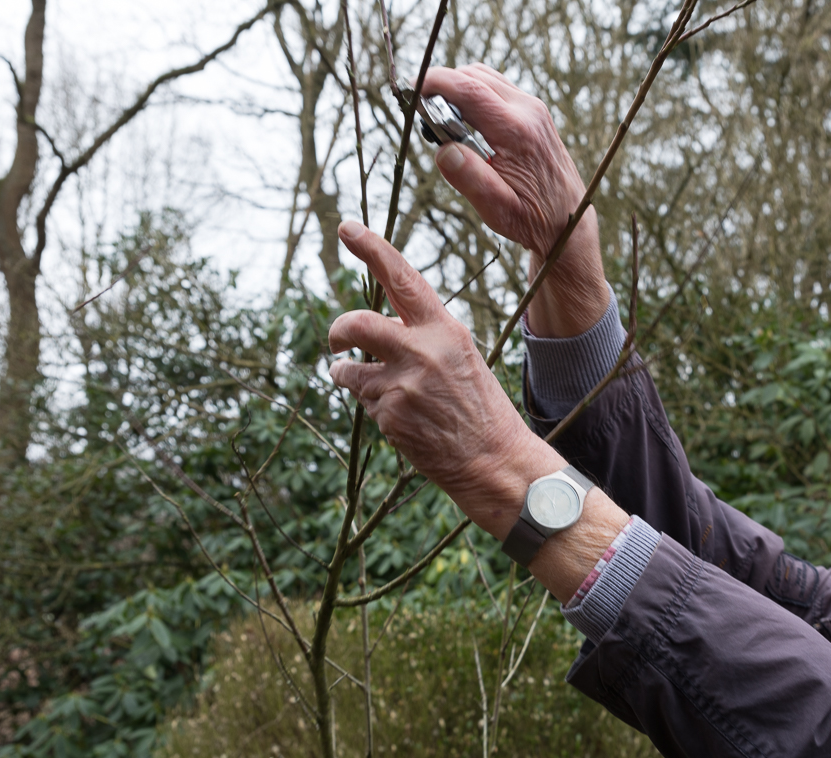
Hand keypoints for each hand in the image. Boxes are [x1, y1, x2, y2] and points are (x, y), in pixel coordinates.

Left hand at [328, 220, 630, 599]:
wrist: (493, 459)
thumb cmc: (477, 406)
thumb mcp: (460, 357)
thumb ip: (422, 336)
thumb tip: (379, 325)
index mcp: (445, 329)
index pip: (402, 278)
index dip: (371, 249)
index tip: (346, 227)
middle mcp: (422, 350)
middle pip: (355, 322)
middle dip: (338, 329)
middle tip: (336, 340)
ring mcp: (402, 384)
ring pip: (347, 369)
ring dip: (348, 376)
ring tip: (371, 387)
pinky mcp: (389, 415)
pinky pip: (361, 401)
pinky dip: (372, 407)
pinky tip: (400, 419)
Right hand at [420, 65, 608, 337]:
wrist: (568, 220)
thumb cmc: (532, 218)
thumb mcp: (497, 209)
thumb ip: (470, 179)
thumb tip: (443, 151)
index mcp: (517, 131)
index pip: (468, 88)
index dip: (433, 82)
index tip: (410, 92)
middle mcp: (528, 110)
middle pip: (472, 75)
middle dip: (442, 87)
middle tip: (425, 119)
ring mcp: (533, 107)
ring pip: (483, 76)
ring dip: (457, 90)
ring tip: (444, 125)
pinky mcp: (533, 110)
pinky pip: (495, 87)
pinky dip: (473, 94)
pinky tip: (465, 124)